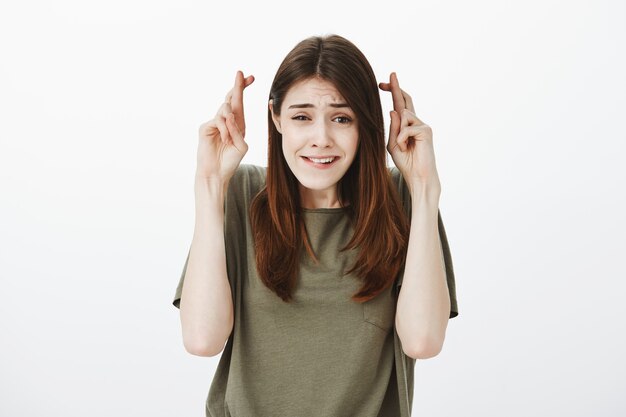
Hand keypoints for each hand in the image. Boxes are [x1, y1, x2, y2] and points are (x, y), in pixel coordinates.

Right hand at [196, 70, 254, 182]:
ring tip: (228, 140)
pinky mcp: (205, 128)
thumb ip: (238, 131)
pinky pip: (218, 120)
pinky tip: (225, 140)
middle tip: (241, 74)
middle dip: (237, 87)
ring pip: (224, 110)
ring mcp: (214, 123)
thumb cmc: (230, 161)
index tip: (251, 77)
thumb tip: (230, 115)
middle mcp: (225, 121)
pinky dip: (224, 129)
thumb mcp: (241, 146)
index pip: (239, 102)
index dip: (243, 89)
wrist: (216, 174)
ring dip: (230, 123)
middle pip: (230, 98)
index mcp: (236, 124)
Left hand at [379, 72, 440, 192]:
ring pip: (404, 115)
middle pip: (406, 100)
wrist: (418, 175)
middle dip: (396, 88)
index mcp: (406, 125)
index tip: (382, 83)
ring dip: (398, 132)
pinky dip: (401, 139)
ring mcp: (422, 125)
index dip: (393, 92)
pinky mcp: (426, 131)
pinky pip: (407, 128)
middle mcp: (416, 122)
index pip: (399, 105)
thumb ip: (393, 129)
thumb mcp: (392, 144)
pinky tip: (404, 148)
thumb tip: (393, 110)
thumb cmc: (405, 162)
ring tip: (401, 146)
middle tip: (390, 75)